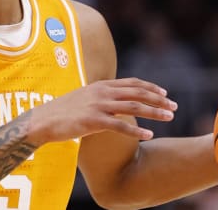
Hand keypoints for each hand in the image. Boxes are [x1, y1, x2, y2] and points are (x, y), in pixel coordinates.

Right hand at [27, 77, 177, 144]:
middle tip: (174, 107)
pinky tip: (149, 134)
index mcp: (102, 85)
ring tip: (169, 118)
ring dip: (154, 112)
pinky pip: (120, 125)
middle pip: (138, 93)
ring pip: (134, 107)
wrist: (43, 120)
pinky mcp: (93, 120)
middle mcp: (102, 92)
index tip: (165, 94)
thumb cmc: (64, 111)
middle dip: (159, 100)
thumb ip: (101, 96)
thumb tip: (116, 99)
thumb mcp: (85, 97)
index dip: (151, 88)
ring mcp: (98, 105)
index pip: (133, 83)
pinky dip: (137, 130)